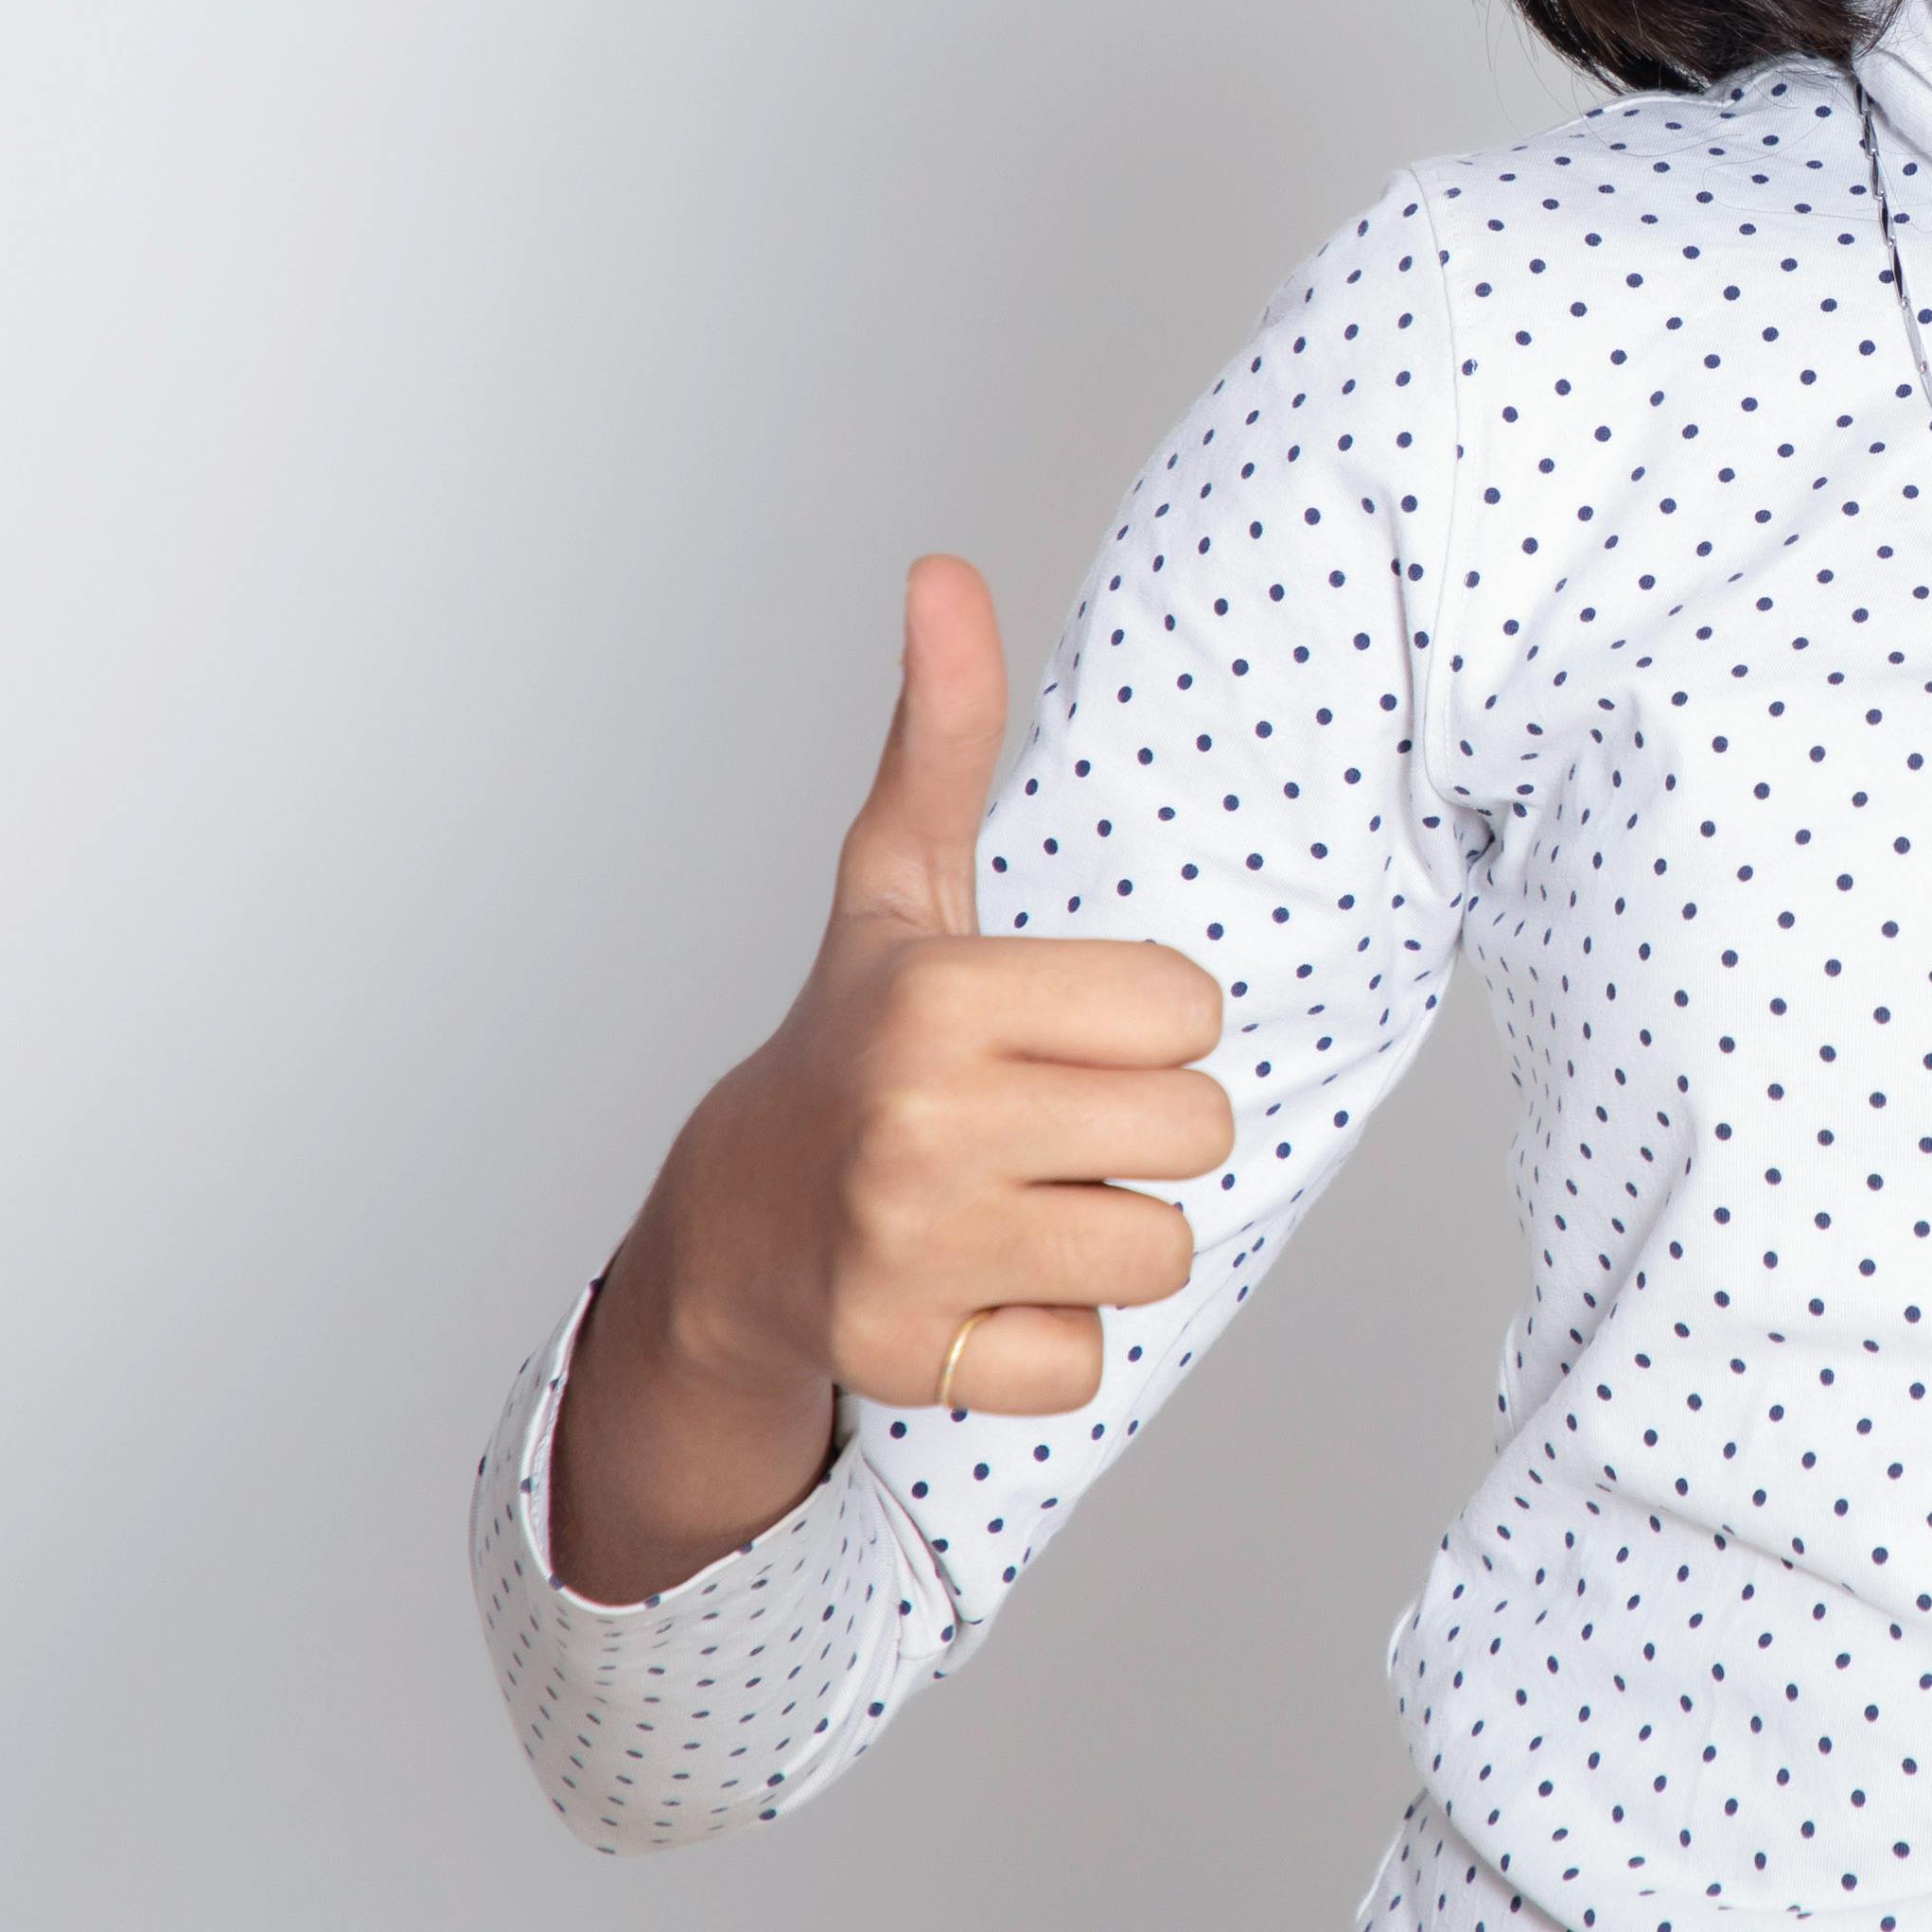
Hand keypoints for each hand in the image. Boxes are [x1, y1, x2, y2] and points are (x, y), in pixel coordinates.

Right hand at [548, 560, 1228, 1597]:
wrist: (734, 1228)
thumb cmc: (853, 1041)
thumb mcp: (897, 884)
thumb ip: (940, 733)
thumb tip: (946, 570)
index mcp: (937, 997)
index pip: (1189, 1012)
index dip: (1143, 1024)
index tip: (1055, 1030)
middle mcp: (918, 1124)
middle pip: (1197, 1133)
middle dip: (1137, 1131)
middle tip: (1040, 1122)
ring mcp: (912, 1252)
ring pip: (1159, 1250)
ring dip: (1103, 1235)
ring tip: (1014, 1199)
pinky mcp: (915, 1361)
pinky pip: (1090, 1359)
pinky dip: (1049, 1338)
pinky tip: (981, 1286)